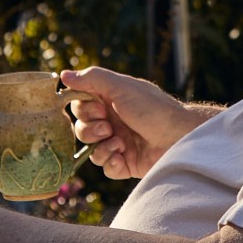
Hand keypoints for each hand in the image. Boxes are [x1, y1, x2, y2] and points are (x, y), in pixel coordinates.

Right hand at [63, 67, 212, 178]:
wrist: (178, 136)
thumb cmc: (152, 108)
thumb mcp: (121, 86)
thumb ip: (92, 78)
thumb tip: (63, 74)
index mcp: (111, 101)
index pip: (80, 106)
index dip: (83, 109)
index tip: (98, 107)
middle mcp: (113, 122)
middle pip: (81, 129)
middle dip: (90, 129)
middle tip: (108, 126)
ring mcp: (119, 143)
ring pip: (91, 150)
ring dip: (101, 146)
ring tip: (119, 143)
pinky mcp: (126, 163)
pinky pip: (106, 167)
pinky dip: (110, 162)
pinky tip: (122, 155)